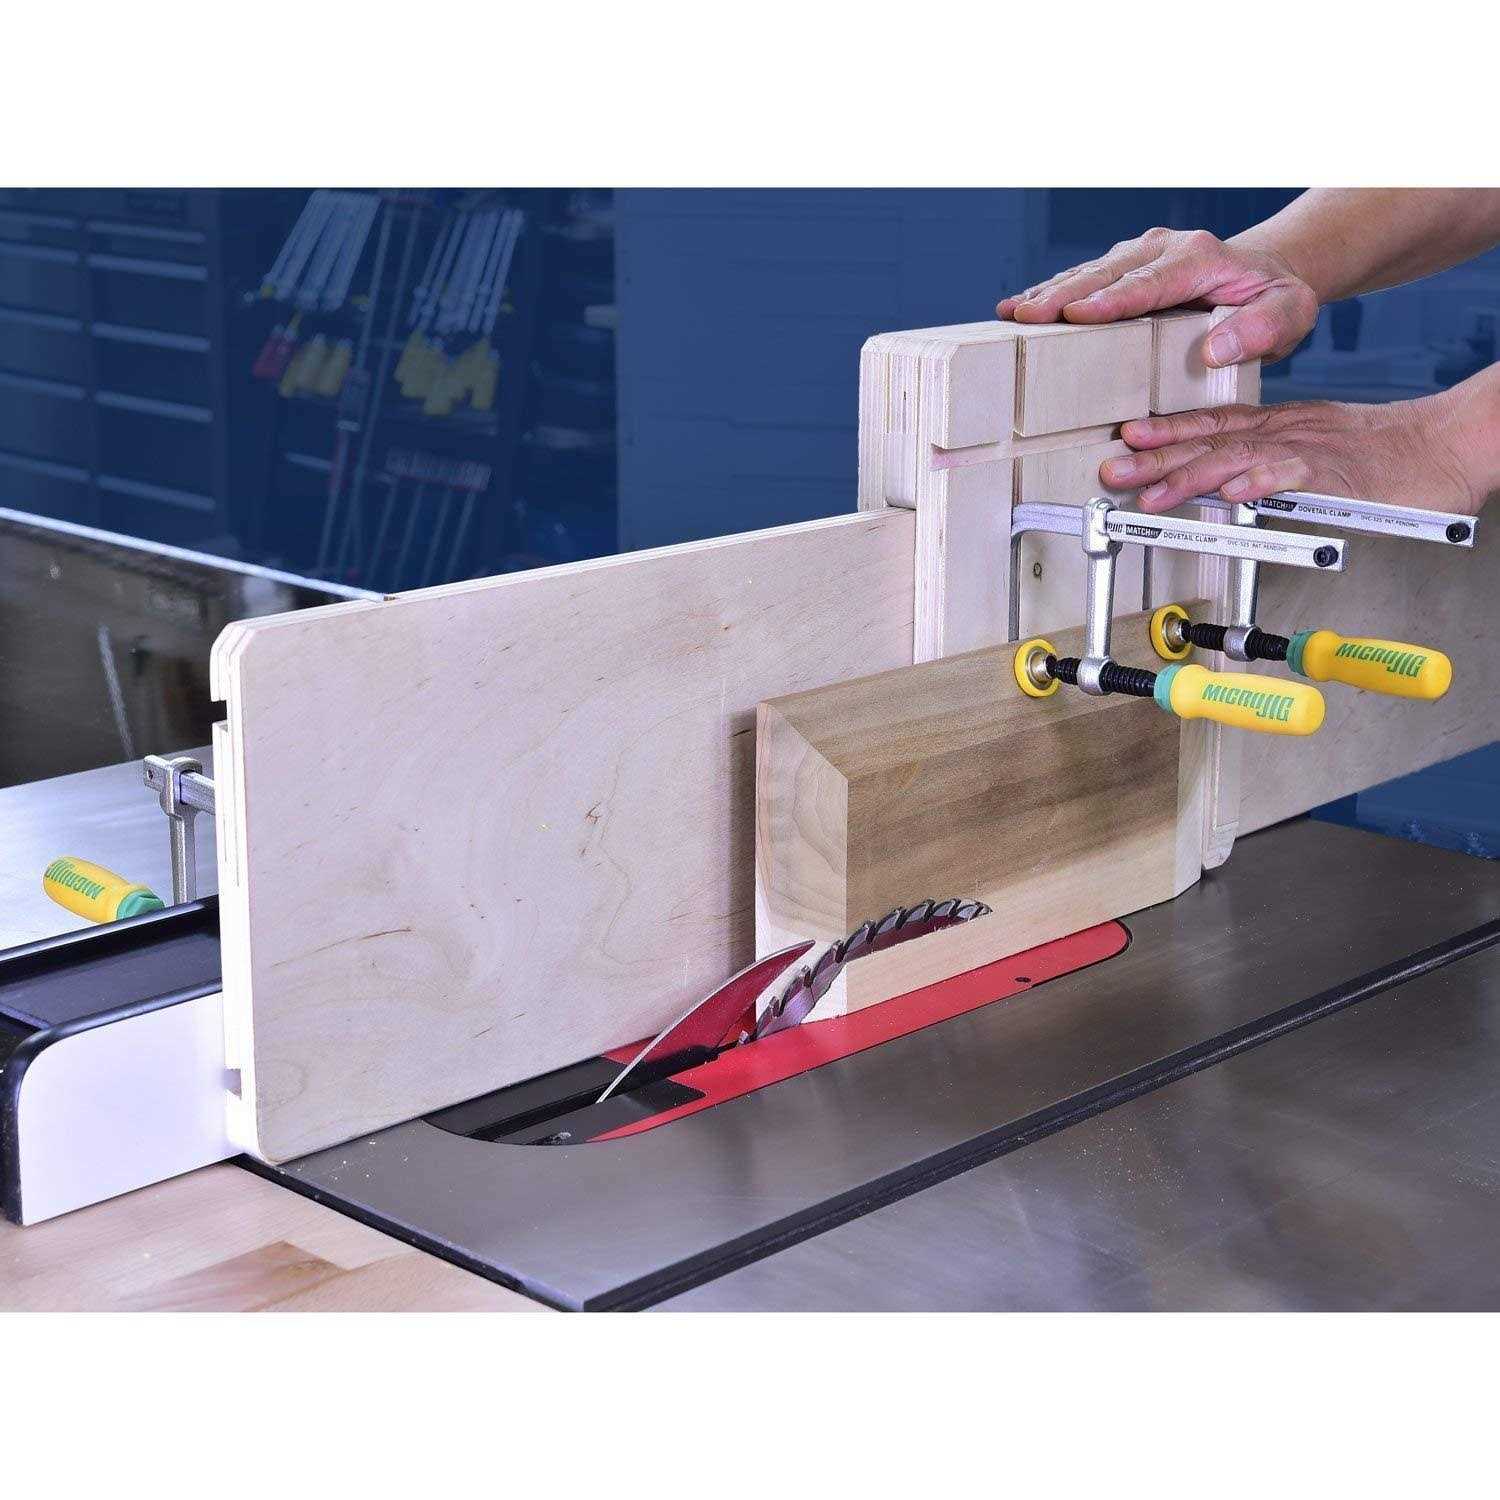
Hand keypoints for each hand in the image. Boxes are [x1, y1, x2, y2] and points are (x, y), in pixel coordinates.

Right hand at [996, 227, 1318, 365]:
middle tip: (1027, 317)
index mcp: (1202, 258)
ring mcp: (1141, 254)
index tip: (1079, 315)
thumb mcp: (1290, 314)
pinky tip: (1019, 309)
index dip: (1114, 299)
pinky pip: (1084, 279)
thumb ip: (1262, 329)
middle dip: (1064, 295)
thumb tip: (1215, 348)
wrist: (1268, 276)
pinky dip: (1051, 294)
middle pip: (1108, 273)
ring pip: (1088, 272)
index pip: (1152, 282)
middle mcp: (1165, 248)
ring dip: (1048, 294)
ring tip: (1011, 315)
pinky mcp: (1124, 267)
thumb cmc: (1277, 300)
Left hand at [1100, 395, 1484, 515]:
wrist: (1447, 443)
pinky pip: (1294, 476)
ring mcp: (1309, 450)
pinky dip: (1262, 483)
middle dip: (1158, 458)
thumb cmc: (1385, 453)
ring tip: (1154, 490)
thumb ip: (1269, 465)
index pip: (1213, 425)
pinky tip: (1234, 494)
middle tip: (1115, 470)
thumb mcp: (1312, 453)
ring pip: (1239, 459)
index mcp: (1279, 426)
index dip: (1167, 433)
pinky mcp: (1338, 472)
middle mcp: (1286, 432)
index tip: (1128, 440)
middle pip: (1211, 442)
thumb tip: (1227, 486)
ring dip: (1192, 475)